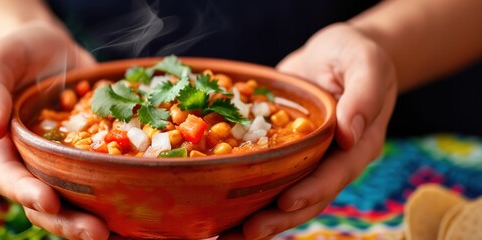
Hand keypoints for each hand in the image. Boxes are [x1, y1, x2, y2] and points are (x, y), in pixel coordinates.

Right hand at [0, 21, 109, 239]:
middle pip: (42, 203)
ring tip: (119, 232)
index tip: (49, 201)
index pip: (7, 176)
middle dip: (67, 222)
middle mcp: (29, 163)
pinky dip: (116, 201)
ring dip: (92, 220)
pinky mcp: (86, 158)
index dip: (26, 192)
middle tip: (96, 232)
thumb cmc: (16, 52)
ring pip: (72, 202)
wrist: (51, 49)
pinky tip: (141, 212)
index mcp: (0, 146)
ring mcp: (59, 164)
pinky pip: (98, 182)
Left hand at [224, 23, 397, 238]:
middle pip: (307, 197)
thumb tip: (350, 133)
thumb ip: (363, 95)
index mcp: (357, 145)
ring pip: (283, 193)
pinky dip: (243, 190)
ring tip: (225, 235)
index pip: (334, 175)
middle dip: (278, 218)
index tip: (285, 204)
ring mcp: (306, 159)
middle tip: (247, 232)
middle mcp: (331, 160)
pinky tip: (216, 205)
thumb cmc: (353, 54)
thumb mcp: (365, 63)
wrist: (332, 53)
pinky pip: (264, 174)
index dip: (311, 192)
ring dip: (257, 215)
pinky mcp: (283, 151)